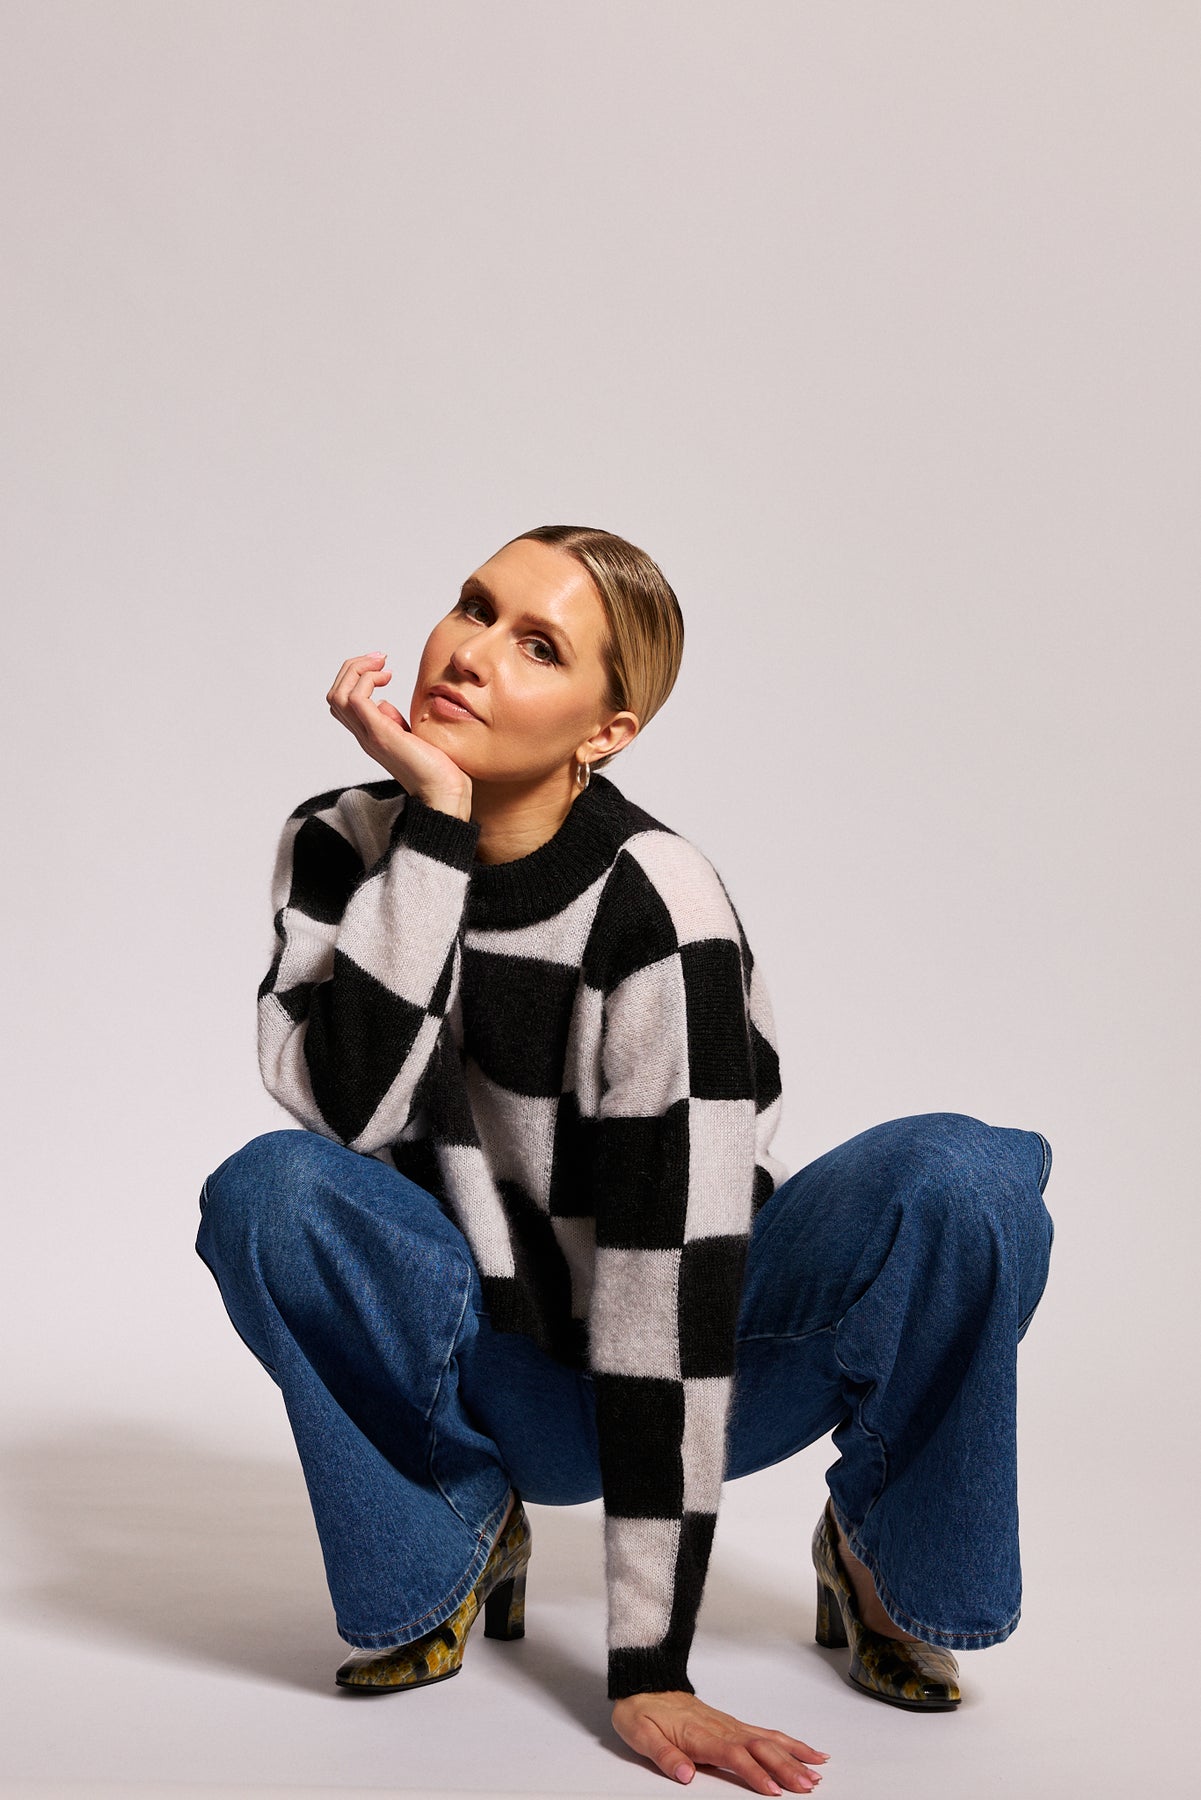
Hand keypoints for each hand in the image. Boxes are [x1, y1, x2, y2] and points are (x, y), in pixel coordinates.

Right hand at [327, 653, 472, 817]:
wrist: (444, 793)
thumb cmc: (436, 767)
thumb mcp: (409, 736)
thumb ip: (392, 721)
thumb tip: (382, 704)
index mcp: (369, 734)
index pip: (342, 702)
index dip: (356, 678)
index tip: (383, 669)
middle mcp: (363, 734)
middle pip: (335, 694)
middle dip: (353, 668)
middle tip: (380, 659)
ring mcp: (369, 735)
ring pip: (338, 694)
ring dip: (357, 670)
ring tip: (382, 664)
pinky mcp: (380, 734)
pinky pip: (356, 698)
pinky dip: (368, 680)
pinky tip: (389, 678)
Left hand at [611, 1691, 829, 1793]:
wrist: (644, 1682)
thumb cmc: (642, 1712)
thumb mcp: (641, 1735)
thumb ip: (664, 1756)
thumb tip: (685, 1775)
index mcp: (699, 1734)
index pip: (734, 1755)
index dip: (754, 1773)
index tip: (774, 1791)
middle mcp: (720, 1728)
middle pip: (759, 1747)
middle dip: (786, 1767)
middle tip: (808, 1786)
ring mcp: (729, 1724)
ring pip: (768, 1738)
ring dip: (793, 1754)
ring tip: (818, 1769)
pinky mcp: (732, 1724)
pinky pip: (765, 1732)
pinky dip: (788, 1742)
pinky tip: (804, 1750)